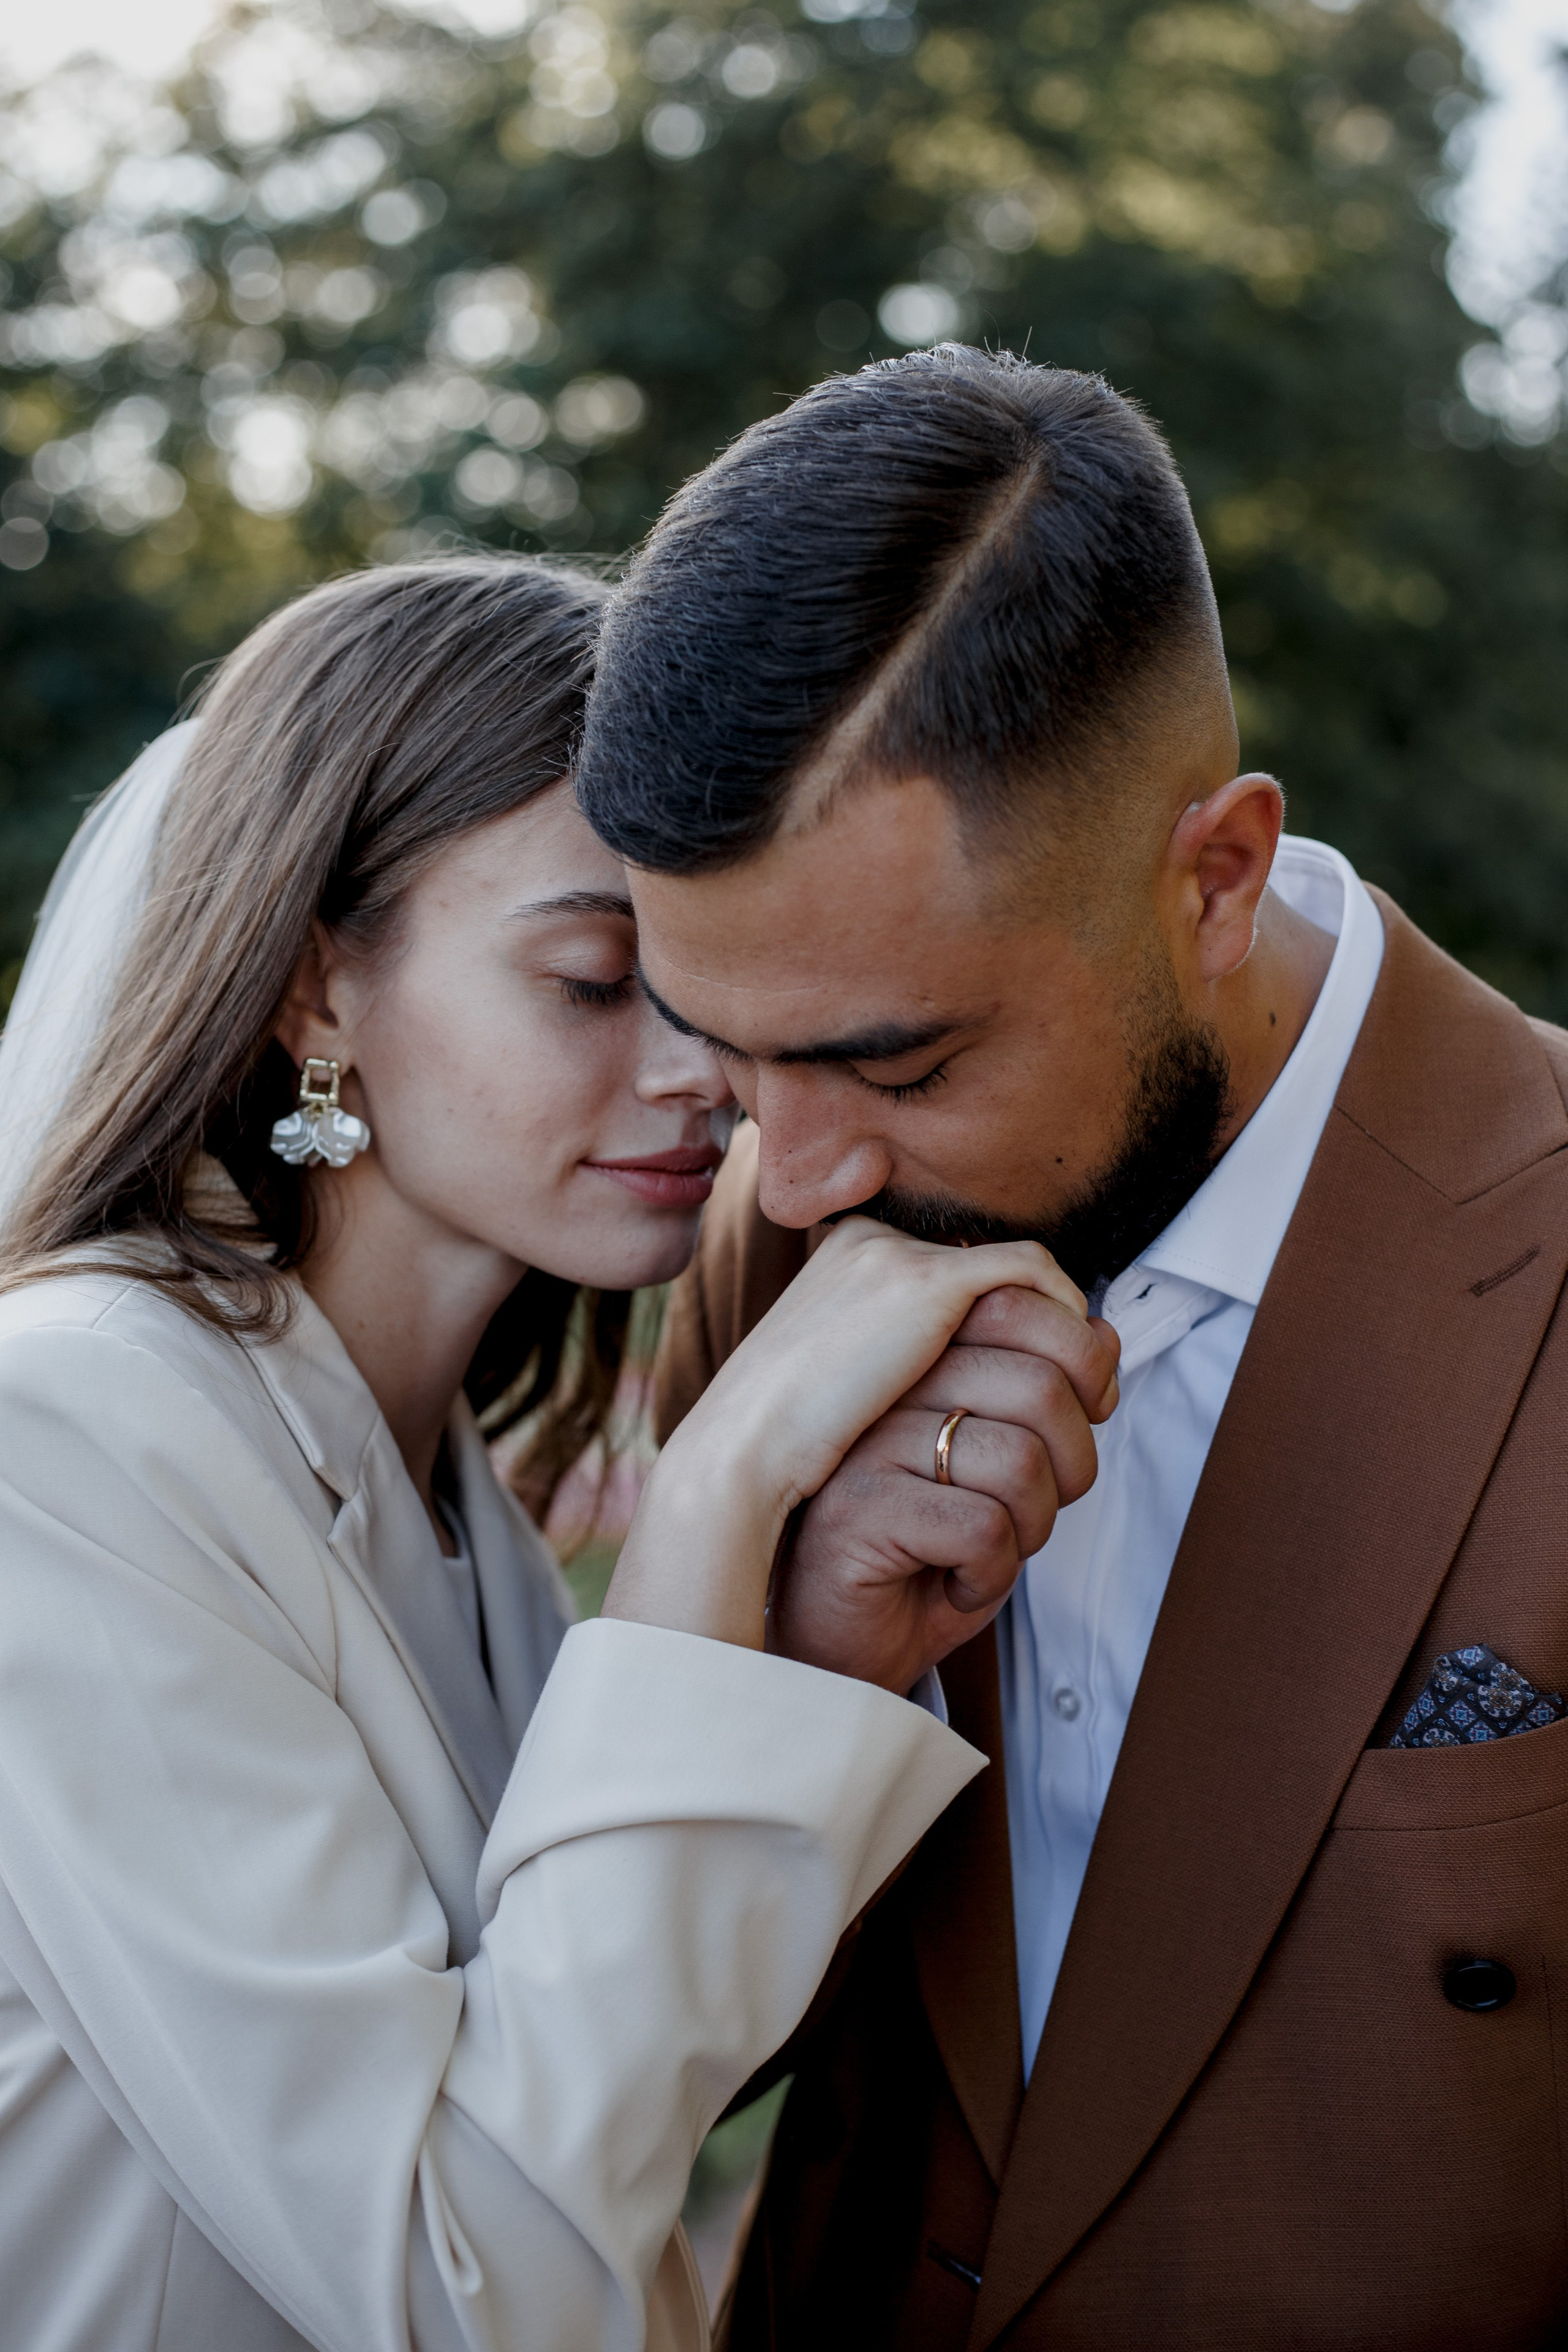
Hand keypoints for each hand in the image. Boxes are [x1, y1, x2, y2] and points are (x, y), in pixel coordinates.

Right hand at [604, 1219, 1087, 1650]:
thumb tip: (989, 1380)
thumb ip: (915, 1376)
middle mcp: (871, 1245)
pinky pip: (1031, 1277)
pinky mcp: (923, 1283)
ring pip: (1025, 1274)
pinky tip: (1077, 1385)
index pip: (963, 1276)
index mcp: (846, 1269)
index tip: (1055, 1387)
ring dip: (1067, 1338)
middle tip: (1092, 1394)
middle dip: (1057, 1332)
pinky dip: (1065, 1324)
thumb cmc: (787, 1454)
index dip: (1020, 1328)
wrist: (741, 1458)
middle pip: (1000, 1270)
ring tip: (1090, 1399)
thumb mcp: (853, 1403)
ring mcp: (895, 1256)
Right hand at [771, 1285, 1119, 1693]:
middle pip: (1037, 1384)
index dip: (1079, 1359)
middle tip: (1038, 1510)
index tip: (1087, 1414)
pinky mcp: (857, 1509)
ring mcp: (864, 1444)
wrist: (842, 1646)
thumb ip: (1043, 1393)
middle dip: (1072, 1465)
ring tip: (992, 1550)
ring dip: (1032, 1528)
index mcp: (915, 1359)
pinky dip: (993, 1572)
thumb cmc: (923, 1554)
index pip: (1012, 1302)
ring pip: (1019, 1459)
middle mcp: (885, 1387)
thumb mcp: (1001, 1466)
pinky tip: (958, 1581)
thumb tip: (1101, 1334)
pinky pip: (982, 1526)